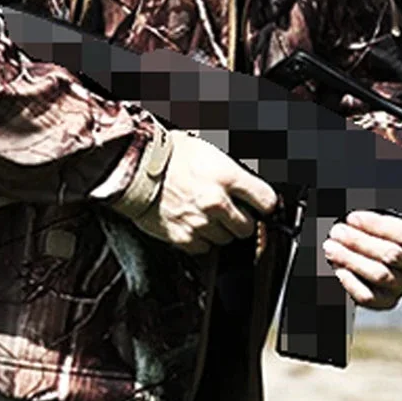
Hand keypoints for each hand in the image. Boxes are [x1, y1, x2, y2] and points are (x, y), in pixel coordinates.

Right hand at [133, 132, 276, 254]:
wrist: (135, 167)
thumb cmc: (168, 154)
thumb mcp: (207, 152)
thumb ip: (229, 173)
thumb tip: (246, 188)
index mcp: (226, 176)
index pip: (266, 201)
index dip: (263, 204)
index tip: (259, 205)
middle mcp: (216, 202)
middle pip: (247, 226)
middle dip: (240, 219)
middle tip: (227, 209)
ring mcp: (200, 222)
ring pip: (225, 239)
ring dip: (219, 230)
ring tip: (204, 213)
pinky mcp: (183, 237)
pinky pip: (204, 248)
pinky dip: (200, 239)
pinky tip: (191, 222)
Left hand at [323, 150, 401, 308]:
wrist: (361, 240)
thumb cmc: (378, 212)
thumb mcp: (394, 192)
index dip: (378, 225)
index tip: (352, 214)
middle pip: (392, 255)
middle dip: (360, 241)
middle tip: (337, 228)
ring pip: (381, 275)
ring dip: (352, 259)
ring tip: (331, 244)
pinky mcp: (387, 299)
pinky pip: (372, 298)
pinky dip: (352, 283)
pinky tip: (337, 268)